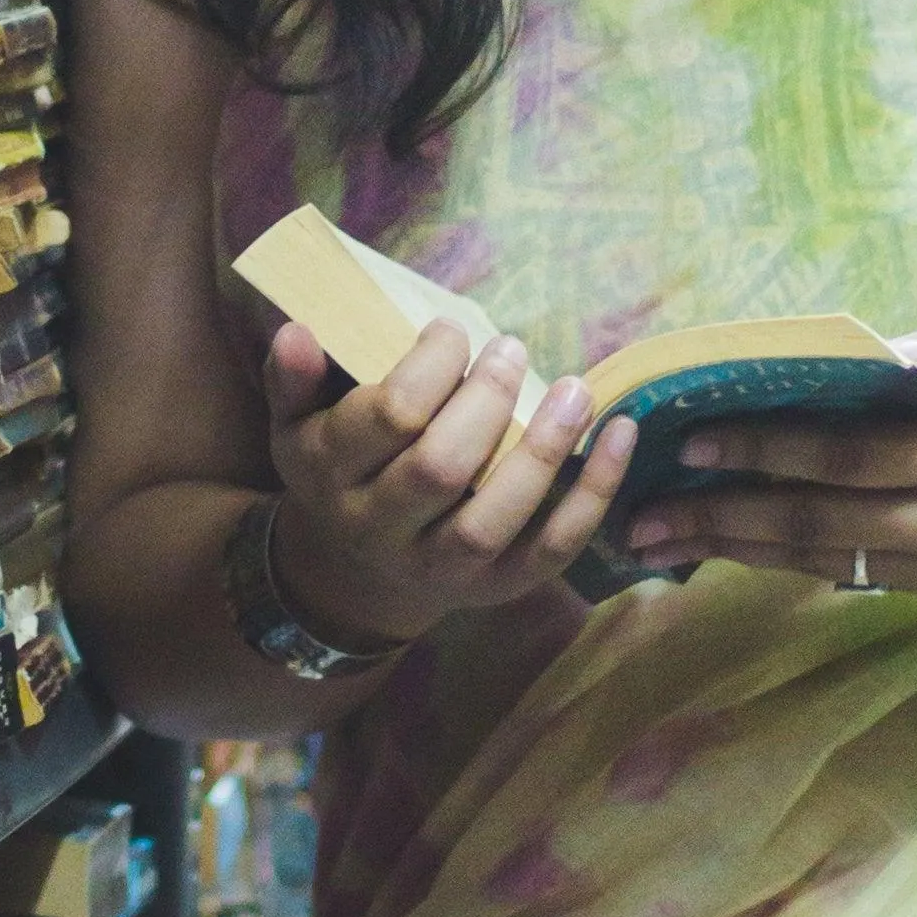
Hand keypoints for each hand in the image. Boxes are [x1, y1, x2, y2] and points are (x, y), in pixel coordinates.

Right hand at [261, 319, 640, 654]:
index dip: (431, 366)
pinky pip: (552, 548)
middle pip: (440, 469)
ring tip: (578, 390)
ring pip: (493, 520)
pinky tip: (621, 435)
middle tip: (512, 349)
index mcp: (331, 476)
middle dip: (486, 402)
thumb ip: (294, 378)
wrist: (355, 575)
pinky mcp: (498, 586)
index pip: (388, 418)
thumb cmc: (340, 471)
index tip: (455, 331)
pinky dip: (594, 494)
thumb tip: (300, 330)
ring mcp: (442, 567)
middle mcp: (381, 529)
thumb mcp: (299, 425)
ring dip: (543, 451)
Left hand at [621, 313, 916, 601]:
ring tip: (657, 541)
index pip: (848, 458)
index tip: (697, 438)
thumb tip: (887, 351)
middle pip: (818, 523)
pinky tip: (725, 548)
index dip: (768, 450)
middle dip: (725, 515)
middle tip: (642, 507)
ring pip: (823, 560)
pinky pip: (846, 575)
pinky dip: (781, 562)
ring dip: (736, 551)